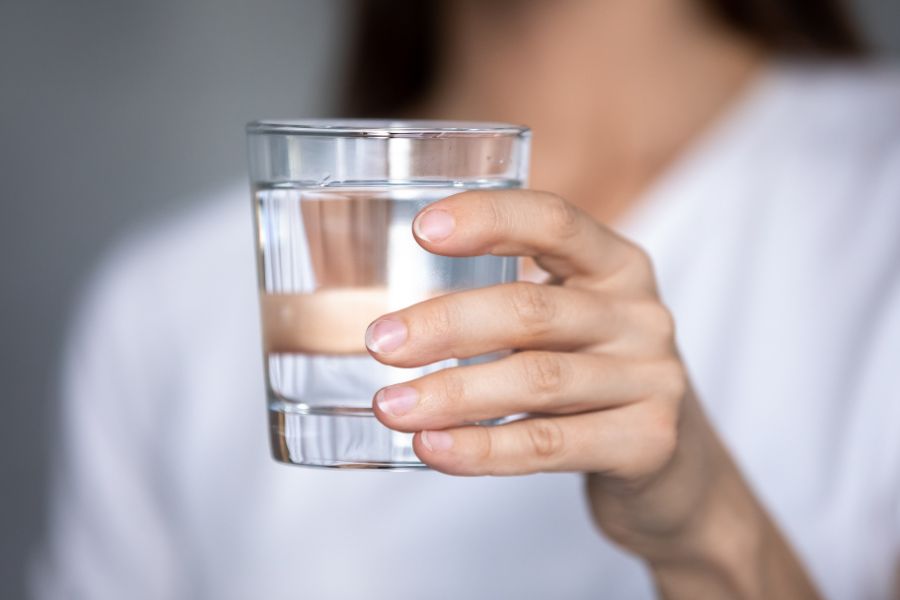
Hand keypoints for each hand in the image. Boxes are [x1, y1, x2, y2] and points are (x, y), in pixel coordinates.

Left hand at [366, 190, 817, 597]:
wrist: (674, 464)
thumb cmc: (596, 377)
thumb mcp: (572, 323)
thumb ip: (511, 303)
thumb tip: (392, 313)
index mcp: (617, 266)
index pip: (553, 221)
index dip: (488, 218)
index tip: (420, 230)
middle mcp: (641, 314)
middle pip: (532, 308)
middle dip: (447, 324)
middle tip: (381, 343)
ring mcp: (652, 379)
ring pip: (537, 380)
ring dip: (453, 394)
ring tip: (391, 407)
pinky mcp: (648, 441)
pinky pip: (550, 444)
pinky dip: (484, 449)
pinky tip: (435, 448)